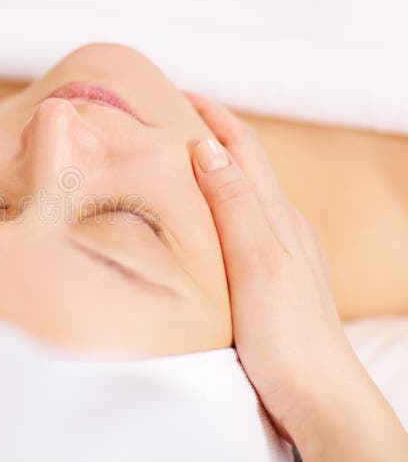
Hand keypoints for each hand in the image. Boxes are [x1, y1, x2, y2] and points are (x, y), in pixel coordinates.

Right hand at [186, 93, 407, 459]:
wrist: (318, 394)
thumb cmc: (286, 333)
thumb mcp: (256, 260)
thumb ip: (234, 202)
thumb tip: (207, 146)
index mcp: (276, 215)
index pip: (241, 147)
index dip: (211, 114)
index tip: (175, 91)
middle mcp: (282, 226)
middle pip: (244, 162)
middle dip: (210, 131)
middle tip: (168, 116)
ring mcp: (281, 251)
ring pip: (243, 192)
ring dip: (214, 165)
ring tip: (176, 157)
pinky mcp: (272, 276)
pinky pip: (243, 222)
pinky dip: (218, 202)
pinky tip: (202, 219)